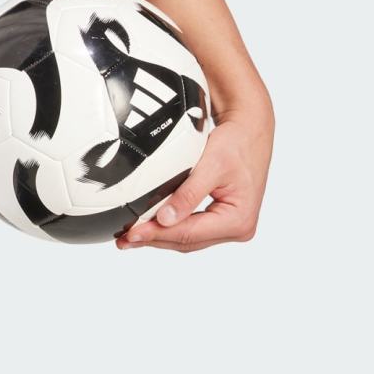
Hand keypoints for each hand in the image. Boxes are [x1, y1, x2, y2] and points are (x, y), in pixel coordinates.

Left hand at [115, 97, 273, 252]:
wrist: (250, 132)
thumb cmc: (236, 143)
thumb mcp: (212, 164)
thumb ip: (189, 193)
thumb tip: (164, 219)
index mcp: (238, 219)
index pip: (190, 233)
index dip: (158, 234)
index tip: (131, 233)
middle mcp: (238, 229)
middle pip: (188, 241)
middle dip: (154, 240)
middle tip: (123, 240)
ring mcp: (231, 226)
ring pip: (189, 238)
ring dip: (160, 237)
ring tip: (131, 238)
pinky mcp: (222, 219)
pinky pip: (192, 229)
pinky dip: (171, 228)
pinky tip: (151, 227)